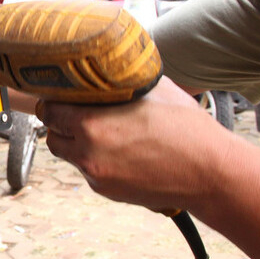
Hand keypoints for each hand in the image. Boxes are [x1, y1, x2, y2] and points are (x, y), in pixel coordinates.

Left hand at [38, 79, 234, 212]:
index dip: (53, 101)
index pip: (49, 111)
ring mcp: (97, 176)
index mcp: (92, 125)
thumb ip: (122, 80)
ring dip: (76, 143)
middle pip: (53, 136)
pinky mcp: (108, 192)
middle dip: (61, 124)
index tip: (61, 97)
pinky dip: (95, 160)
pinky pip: (89, 171)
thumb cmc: (187, 130)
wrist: (210, 172)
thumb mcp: (153, 89)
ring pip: (69, 156)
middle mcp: (88, 154)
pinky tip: (118, 150)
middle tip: (76, 113)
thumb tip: (109, 67)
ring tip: (100, 132)